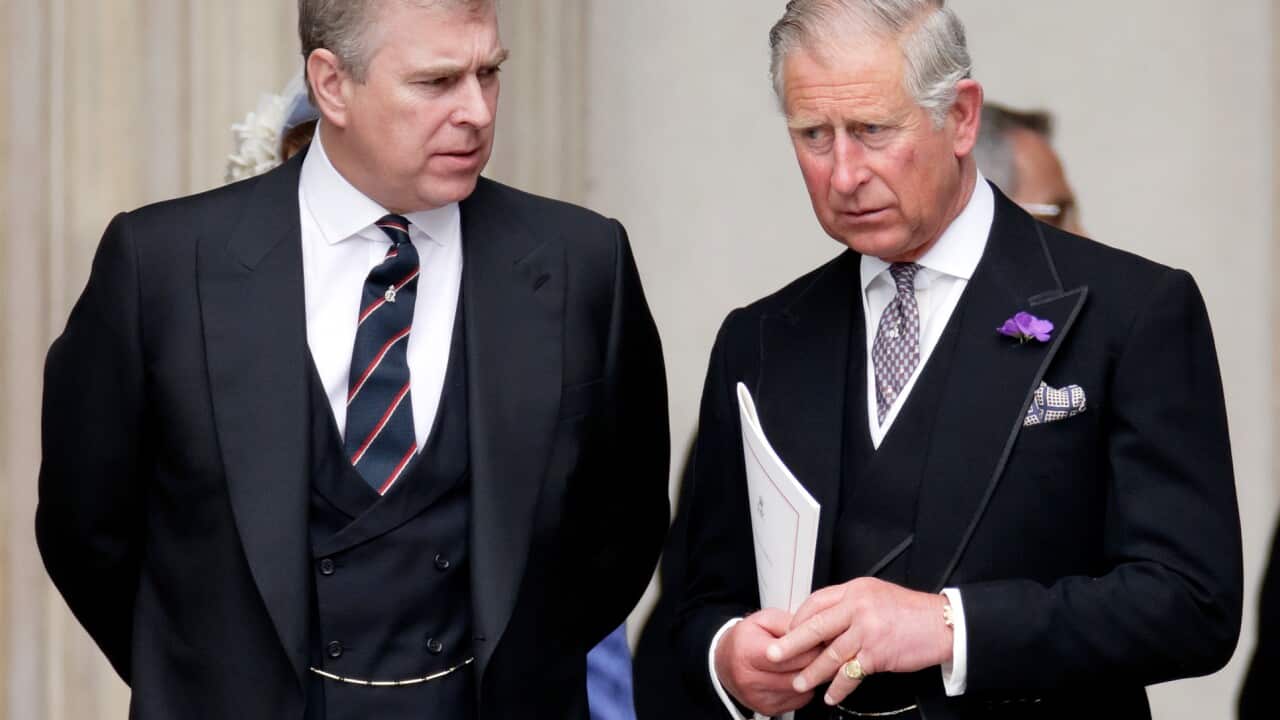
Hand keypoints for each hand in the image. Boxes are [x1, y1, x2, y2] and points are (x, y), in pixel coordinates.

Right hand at [715, 608, 822, 715]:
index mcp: (748, 652)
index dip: (810, 646)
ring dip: (812, 676)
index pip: (789, 655)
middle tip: (825, 650)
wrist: (725, 661)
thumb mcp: (765, 620)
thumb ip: (790, 624)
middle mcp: (750, 679)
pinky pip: (798, 700)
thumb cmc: (745, 639)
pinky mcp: (767, 709)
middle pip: (797, 674)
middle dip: (816, 661)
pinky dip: (804, 688)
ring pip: (800, 689)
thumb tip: (815, 633)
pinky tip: (801, 675)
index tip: (822, 639)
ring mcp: (758, 697)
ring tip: (815, 662)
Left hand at [765, 578, 952, 705]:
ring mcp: (867, 630)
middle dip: (790, 644)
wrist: (942, 624)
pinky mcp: (878, 653)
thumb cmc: (911, 612)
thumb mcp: (877, 595)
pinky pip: (851, 673)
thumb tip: (824, 619)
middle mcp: (858, 606)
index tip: (789, 631)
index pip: (816, 602)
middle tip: (773, 655)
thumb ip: (851, 604)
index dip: (799, 618)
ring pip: (830, 653)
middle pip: (815, 626)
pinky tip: (831, 694)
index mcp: (855, 590)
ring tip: (800, 682)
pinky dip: (839, 687)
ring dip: (812, 672)